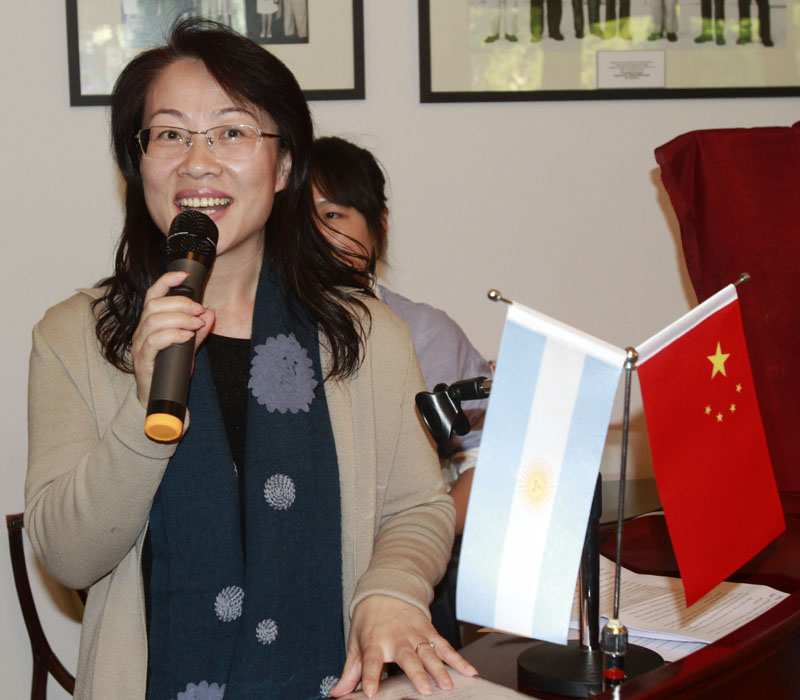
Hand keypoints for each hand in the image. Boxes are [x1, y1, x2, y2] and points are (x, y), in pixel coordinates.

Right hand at [130, 270, 214, 407]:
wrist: (159, 396)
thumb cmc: (170, 368)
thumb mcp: (189, 346)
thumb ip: (199, 330)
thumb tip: (210, 313)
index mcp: (151, 322)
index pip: (153, 295)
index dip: (166, 281)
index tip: (183, 275)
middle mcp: (141, 330)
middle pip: (155, 304)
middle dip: (180, 303)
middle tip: (199, 310)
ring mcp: (139, 344)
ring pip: (154, 320)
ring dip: (180, 318)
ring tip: (196, 325)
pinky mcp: (142, 359)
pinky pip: (154, 341)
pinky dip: (173, 335)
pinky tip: (187, 336)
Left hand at [329, 595, 477, 697]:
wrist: (386, 591)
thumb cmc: (369, 621)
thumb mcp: (355, 643)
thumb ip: (350, 671)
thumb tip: (336, 693)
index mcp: (375, 642)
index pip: (371, 661)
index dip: (370, 676)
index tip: (370, 691)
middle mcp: (397, 638)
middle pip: (407, 658)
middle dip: (417, 674)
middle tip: (424, 690)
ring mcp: (416, 635)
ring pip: (430, 653)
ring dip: (440, 670)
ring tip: (448, 686)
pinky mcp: (430, 632)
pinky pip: (446, 647)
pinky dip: (458, 659)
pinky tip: (469, 672)